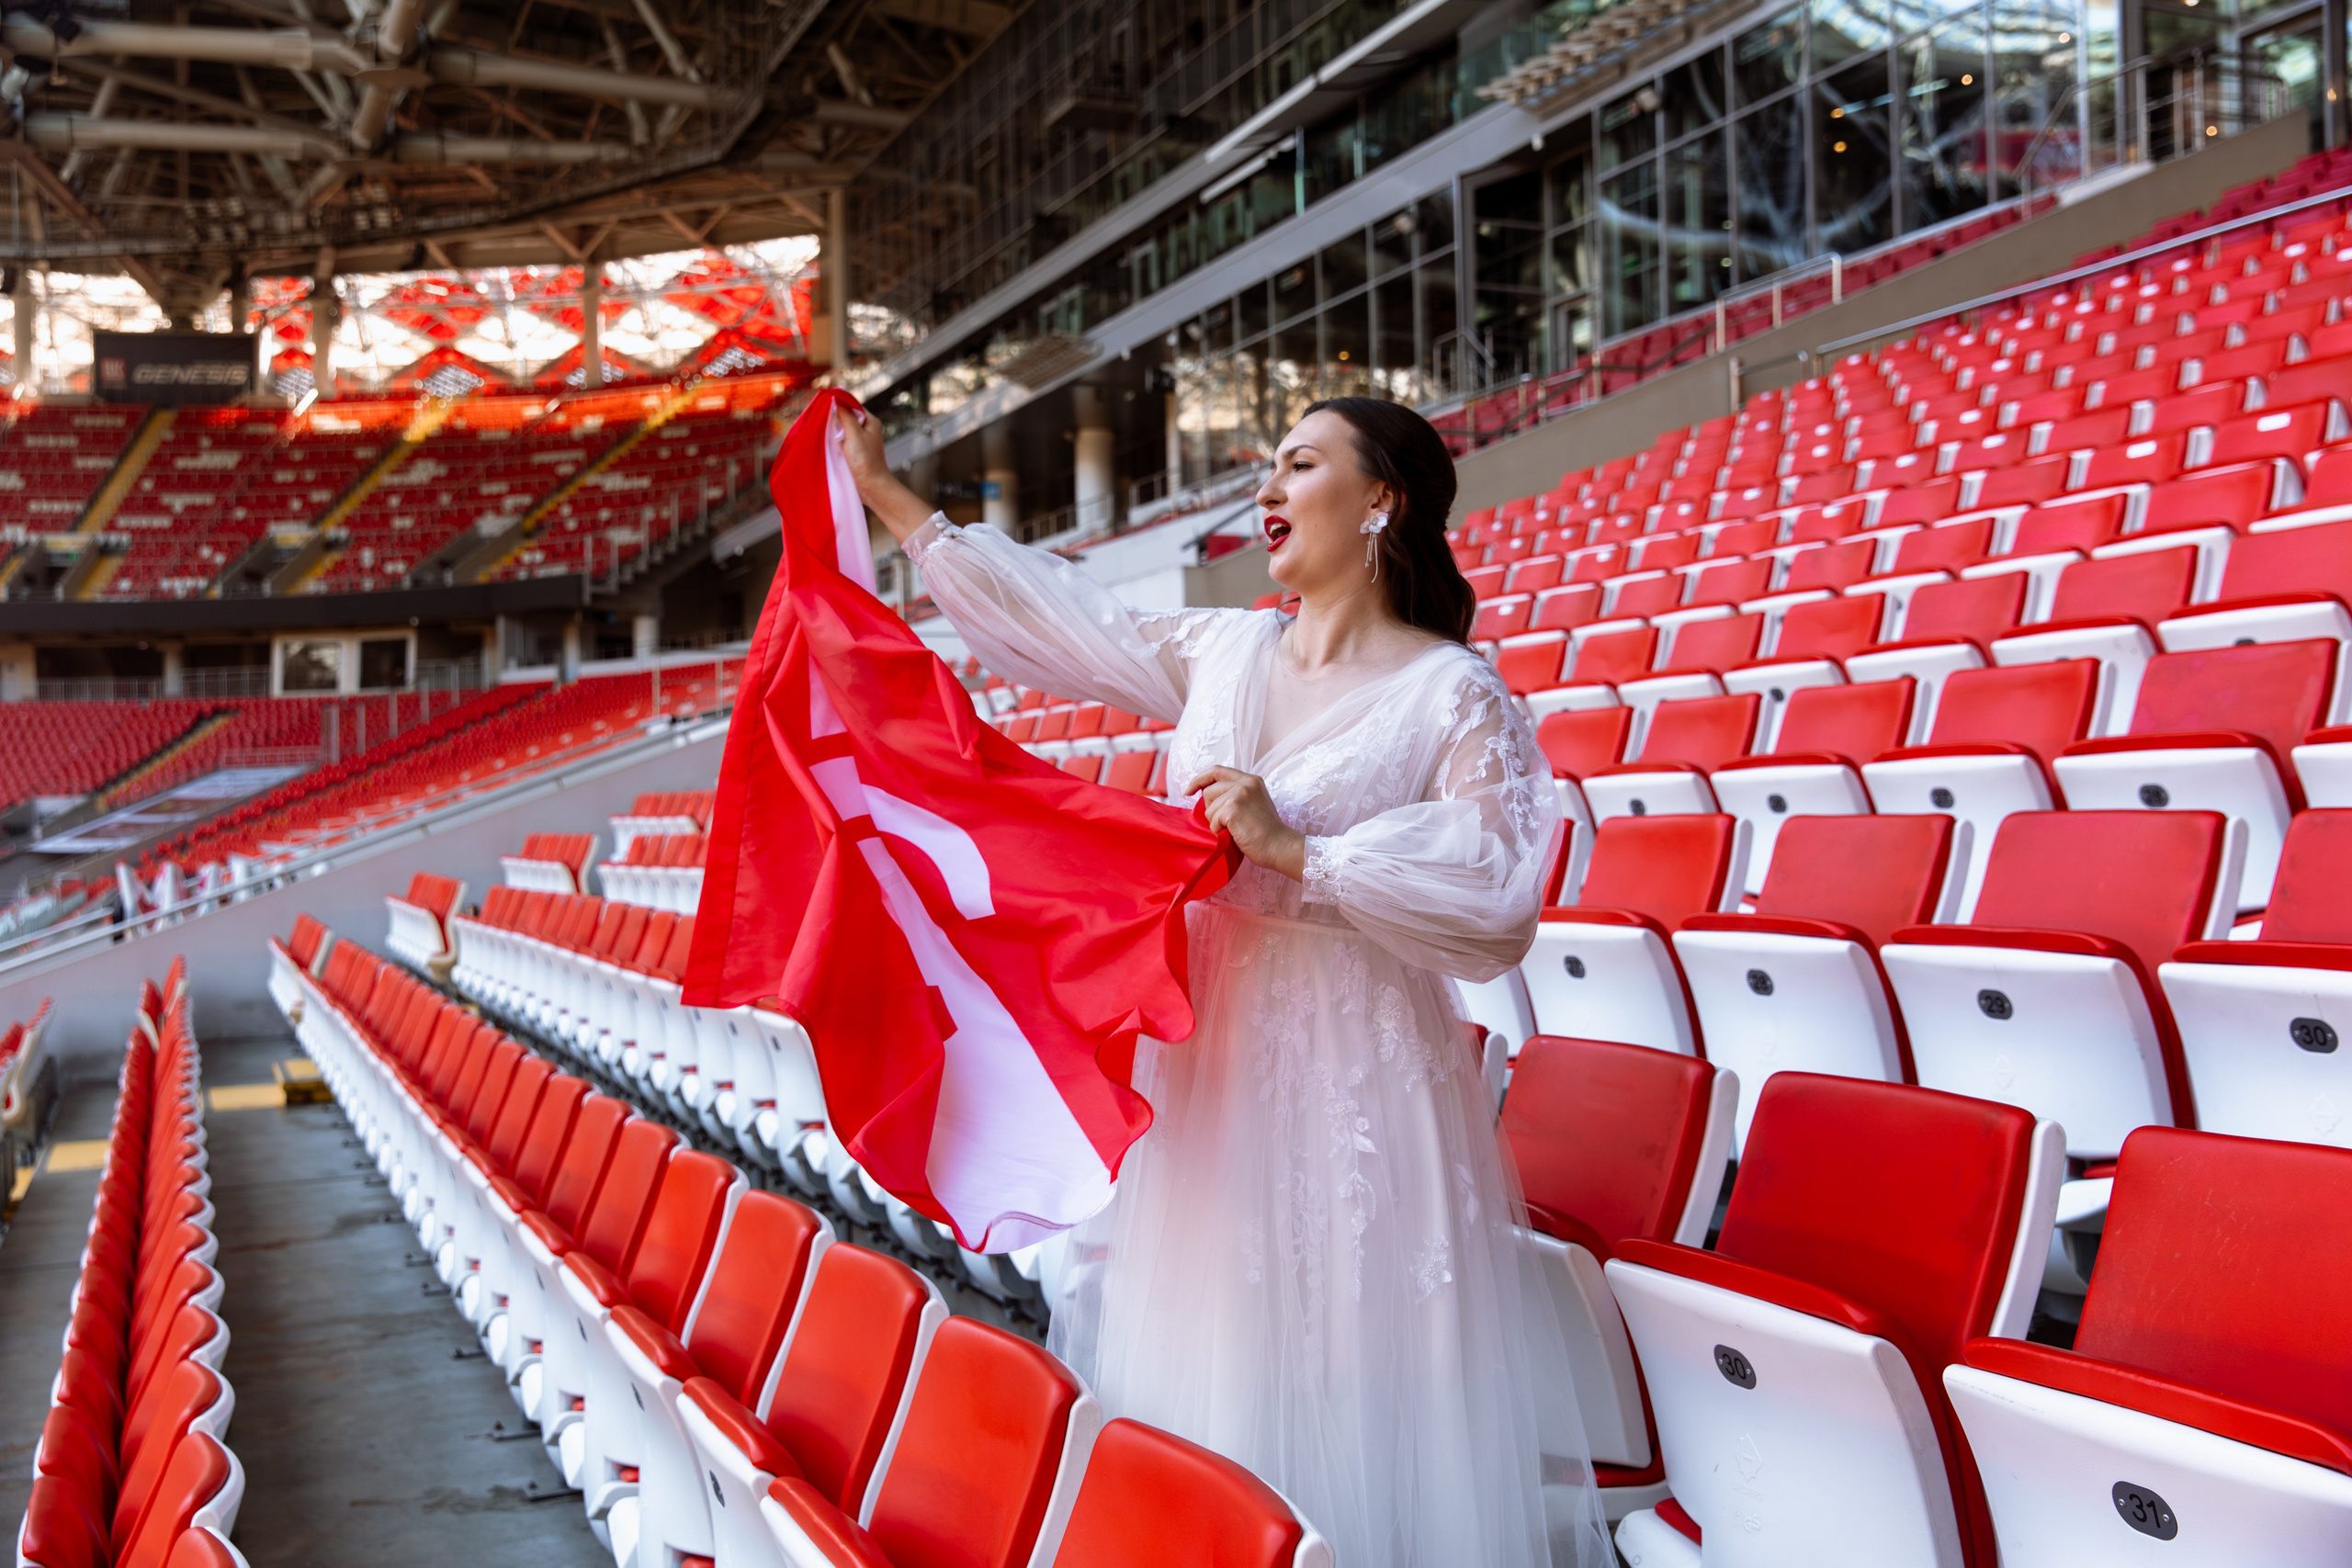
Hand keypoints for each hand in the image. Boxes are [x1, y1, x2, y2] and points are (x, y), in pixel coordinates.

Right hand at [831, 402, 934, 543]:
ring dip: (835, 429)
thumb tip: (837, 398)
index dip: (838, 402)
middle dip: (835, 416)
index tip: (823, 402)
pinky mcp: (856, 451)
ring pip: (844, 428)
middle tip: (821, 416)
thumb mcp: (854, 434)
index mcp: (871, 421)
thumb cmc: (865, 460)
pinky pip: (843, 440)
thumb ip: (845, 416)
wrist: (871, 485)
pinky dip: (836, 439)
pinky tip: (829, 441)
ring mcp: (862, 440)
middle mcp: (868, 429)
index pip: (852, 405)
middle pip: (848, 415)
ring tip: (824, 429)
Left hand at [1185, 766, 1305, 880]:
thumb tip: (1206, 796)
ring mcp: (1239, 793)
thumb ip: (1235, 795)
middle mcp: (1245, 782)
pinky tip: (1235, 834)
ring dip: (1217, 823)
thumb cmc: (1265, 832)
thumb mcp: (1253, 804)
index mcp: (1251, 780)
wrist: (1279, 846)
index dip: (1200, 779)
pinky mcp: (1232, 807)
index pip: (1217, 771)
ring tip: (1236, 829)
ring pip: (1209, 808)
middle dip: (1211, 810)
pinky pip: (1212, 821)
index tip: (1189, 791)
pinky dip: (1219, 832)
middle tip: (1228, 823)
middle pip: (1209, 791)